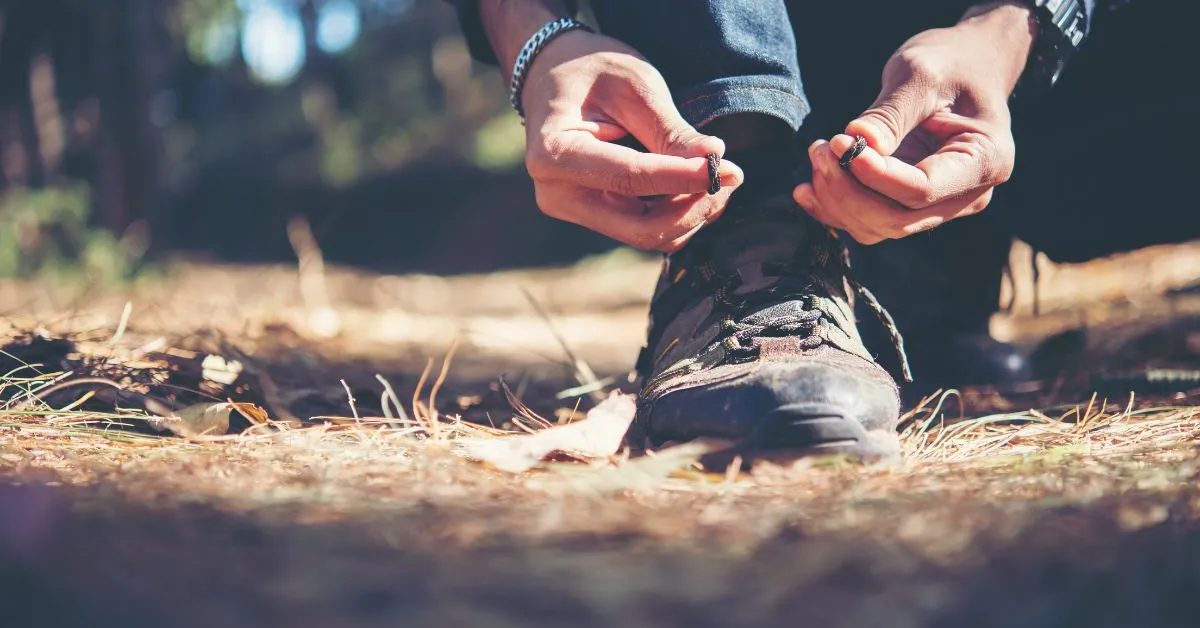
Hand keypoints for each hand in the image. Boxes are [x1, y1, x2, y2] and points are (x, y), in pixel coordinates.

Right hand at [482, 3, 742, 251]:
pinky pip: (644, 229)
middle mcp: (557, 194)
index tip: (727, 168)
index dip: (683, 178)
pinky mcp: (593, 216)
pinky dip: (678, 215)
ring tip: (718, 175)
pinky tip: (697, 186)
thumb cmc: (593, 71)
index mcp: (555, 154)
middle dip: (692, 207)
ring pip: (647, 235)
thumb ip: (670, 129)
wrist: (556, 77)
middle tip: (730, 176)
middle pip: (640, 227)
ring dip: (691, 214)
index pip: (629, 178)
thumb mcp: (634, 85)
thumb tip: (715, 161)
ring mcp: (574, 210)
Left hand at [794, 2, 1035, 243]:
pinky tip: (806, 187)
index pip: (921, 190)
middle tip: (821, 147)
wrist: (967, 66)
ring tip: (818, 153)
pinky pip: (868, 222)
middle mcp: (967, 195)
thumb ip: (891, 114)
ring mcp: (939, 205)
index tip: (839, 142)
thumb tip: (856, 142)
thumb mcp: (922, 74)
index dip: (873, 175)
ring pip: (877, 227)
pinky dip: (834, 209)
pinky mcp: (910, 204)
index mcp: (985, 162)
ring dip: (837, 200)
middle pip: (896, 220)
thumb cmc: (951, 63)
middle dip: (847, 191)